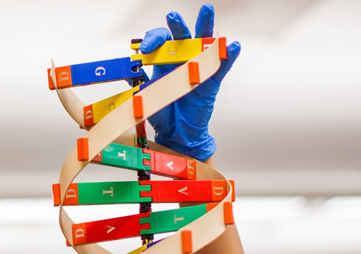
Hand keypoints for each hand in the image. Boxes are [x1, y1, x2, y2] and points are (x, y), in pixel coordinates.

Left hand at [137, 4, 240, 160]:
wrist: (175, 133)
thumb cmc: (162, 113)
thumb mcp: (145, 96)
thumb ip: (139, 82)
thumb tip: (127, 72)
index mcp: (165, 62)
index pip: (161, 41)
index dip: (153, 41)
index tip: (144, 50)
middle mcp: (182, 62)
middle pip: (182, 37)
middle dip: (177, 25)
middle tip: (171, 16)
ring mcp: (198, 69)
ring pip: (204, 44)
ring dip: (205, 27)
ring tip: (206, 11)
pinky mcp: (211, 82)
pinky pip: (221, 66)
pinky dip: (228, 55)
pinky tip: (233, 45)